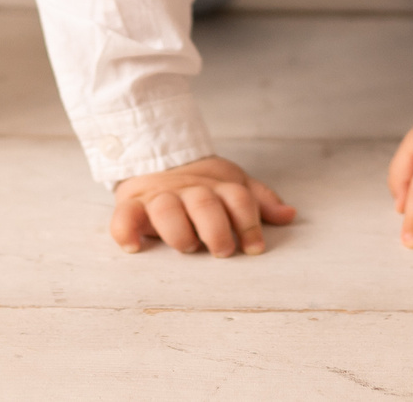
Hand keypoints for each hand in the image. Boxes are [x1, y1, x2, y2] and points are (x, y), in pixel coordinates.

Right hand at [111, 155, 295, 256]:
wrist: (157, 161)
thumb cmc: (202, 186)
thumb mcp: (232, 186)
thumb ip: (258, 201)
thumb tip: (289, 215)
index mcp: (216, 186)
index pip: (238, 198)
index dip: (249, 223)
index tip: (254, 248)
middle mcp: (188, 190)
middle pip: (204, 202)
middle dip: (215, 227)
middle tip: (223, 250)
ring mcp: (159, 197)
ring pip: (165, 208)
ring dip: (177, 229)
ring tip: (186, 246)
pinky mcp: (131, 206)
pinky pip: (123, 217)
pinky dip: (125, 231)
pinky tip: (134, 247)